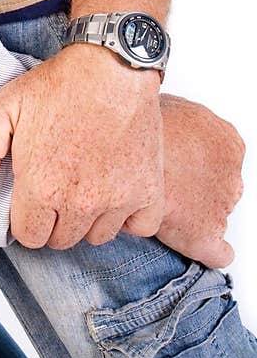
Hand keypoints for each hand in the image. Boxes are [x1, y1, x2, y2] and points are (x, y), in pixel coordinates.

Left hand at [0, 43, 163, 248]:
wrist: (113, 66)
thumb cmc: (60, 85)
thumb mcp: (6, 106)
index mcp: (43, 186)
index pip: (30, 236)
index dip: (27, 218)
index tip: (32, 196)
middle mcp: (81, 202)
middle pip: (62, 240)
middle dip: (55, 219)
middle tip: (57, 185)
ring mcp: (119, 200)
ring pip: (98, 236)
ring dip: (89, 219)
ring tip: (85, 184)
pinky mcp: (149, 191)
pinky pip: (140, 227)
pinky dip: (130, 216)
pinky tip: (117, 189)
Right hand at [153, 94, 244, 267]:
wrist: (127, 155)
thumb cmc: (143, 128)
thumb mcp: (169, 105)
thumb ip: (180, 119)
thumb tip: (166, 122)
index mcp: (227, 142)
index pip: (220, 156)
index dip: (194, 160)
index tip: (176, 162)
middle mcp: (230, 176)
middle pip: (217, 186)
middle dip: (193, 186)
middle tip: (162, 182)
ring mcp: (220, 206)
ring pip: (211, 213)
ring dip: (189, 212)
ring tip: (155, 204)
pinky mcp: (205, 236)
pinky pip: (217, 252)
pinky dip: (208, 250)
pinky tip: (188, 241)